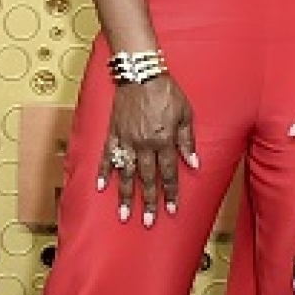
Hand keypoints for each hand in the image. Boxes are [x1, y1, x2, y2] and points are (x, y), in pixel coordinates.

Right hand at [98, 71, 197, 227]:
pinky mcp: (113, 132)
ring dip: (125, 195)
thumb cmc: (166, 91)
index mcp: (164, 140)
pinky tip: (100, 186)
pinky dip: (103, 171)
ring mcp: (126, 139)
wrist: (141, 72)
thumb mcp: (186, 113)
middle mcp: (144, 144)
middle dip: (148, 202)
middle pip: (146, 178)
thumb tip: (193, 164)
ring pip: (125, 172)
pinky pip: (106, 155)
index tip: (171, 210)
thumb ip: (187, 141)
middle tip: (148, 222)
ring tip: (123, 214)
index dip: (170, 193)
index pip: (168, 174)